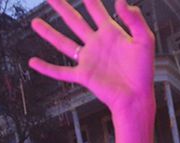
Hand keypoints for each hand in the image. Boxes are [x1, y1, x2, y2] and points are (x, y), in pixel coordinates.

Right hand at [29, 0, 154, 114]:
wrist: (136, 96)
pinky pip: (61, 71)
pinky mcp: (83, 75)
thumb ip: (135, 20)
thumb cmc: (144, 71)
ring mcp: (88, 59)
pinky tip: (34, 62)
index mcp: (111, 33)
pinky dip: (46, 68)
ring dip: (49, 33)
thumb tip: (120, 1)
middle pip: (75, 21)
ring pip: (63, 43)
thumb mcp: (145, 40)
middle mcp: (96, 44)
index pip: (96, 9)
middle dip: (62, 7)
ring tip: (36, 23)